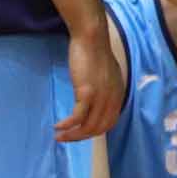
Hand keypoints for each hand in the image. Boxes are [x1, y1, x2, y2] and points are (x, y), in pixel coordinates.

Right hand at [59, 23, 125, 141]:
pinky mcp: (87, 92)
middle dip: (82, 137)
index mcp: (118, 95)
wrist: (91, 38)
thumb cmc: (95, 54)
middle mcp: (113, 98)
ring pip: (89, 126)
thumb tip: (95, 101)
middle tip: (67, 139)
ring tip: (59, 137)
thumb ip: (104, 89)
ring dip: (73, 135)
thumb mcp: (105, 75)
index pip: (110, 122)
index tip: (80, 133)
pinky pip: (78, 116)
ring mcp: (101, 97)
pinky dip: (68, 125)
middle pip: (99, 128)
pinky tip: (58, 126)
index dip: (95, 131)